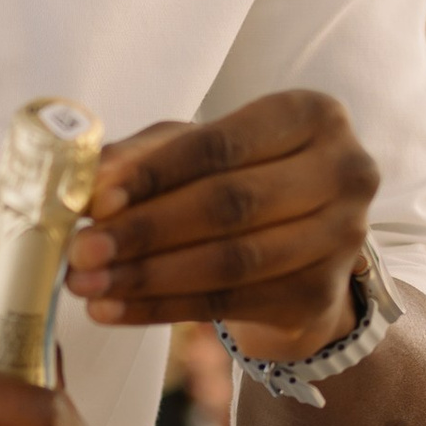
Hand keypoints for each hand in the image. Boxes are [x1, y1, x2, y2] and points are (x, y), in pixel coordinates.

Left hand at [65, 90, 379, 363]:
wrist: (302, 251)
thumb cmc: (243, 181)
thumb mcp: (197, 152)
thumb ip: (145, 156)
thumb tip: (87, 181)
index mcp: (311, 115)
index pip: (221, 145)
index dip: (154, 173)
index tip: (95, 198)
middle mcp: (343, 171)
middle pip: (229, 205)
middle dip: (146, 230)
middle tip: (81, 249)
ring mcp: (341, 237)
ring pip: (230, 261)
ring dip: (147, 277)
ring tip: (87, 284)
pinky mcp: (321, 294)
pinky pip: (229, 303)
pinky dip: (162, 308)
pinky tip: (114, 309)